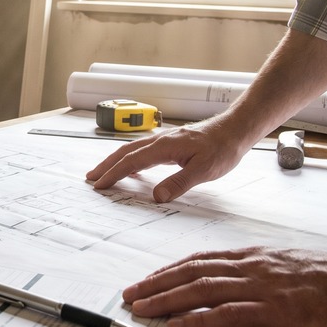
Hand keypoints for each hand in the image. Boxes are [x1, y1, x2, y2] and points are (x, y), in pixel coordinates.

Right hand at [85, 121, 251, 201]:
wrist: (235, 130)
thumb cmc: (222, 149)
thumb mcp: (204, 170)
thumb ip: (179, 183)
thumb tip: (156, 196)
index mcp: (164, 147)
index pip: (132, 161)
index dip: (114, 174)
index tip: (100, 185)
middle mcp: (160, 141)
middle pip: (125, 152)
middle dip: (106, 165)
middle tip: (90, 178)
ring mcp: (164, 141)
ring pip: (132, 150)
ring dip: (115, 161)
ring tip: (102, 172)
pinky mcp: (171, 143)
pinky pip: (143, 151)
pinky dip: (131, 160)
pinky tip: (133, 169)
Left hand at [122, 247, 326, 326]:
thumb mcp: (292, 269)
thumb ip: (264, 273)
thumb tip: (239, 284)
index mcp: (256, 258)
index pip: (202, 261)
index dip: (170, 270)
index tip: (148, 280)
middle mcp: (253, 267)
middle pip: (193, 272)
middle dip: (157, 283)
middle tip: (130, 294)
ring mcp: (263, 288)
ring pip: (202, 289)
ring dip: (166, 299)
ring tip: (140, 308)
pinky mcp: (277, 310)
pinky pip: (229, 313)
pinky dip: (198, 319)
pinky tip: (177, 326)